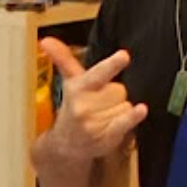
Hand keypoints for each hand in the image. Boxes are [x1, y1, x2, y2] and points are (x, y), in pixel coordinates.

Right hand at [33, 39, 145, 170]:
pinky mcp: (105, 136)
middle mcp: (84, 106)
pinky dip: (133, 116)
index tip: (124, 56)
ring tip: (104, 119)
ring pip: (126, 105)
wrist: (65, 147)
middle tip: (101, 104)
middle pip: (120, 90)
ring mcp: (94, 122)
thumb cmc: (73, 110)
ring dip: (120, 111)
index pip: (97, 74)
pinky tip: (140, 110)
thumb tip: (46, 40)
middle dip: (115, 96)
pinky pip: (125, 121)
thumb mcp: (70, 84)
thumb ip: (63, 59)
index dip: (111, 65)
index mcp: (78, 88)